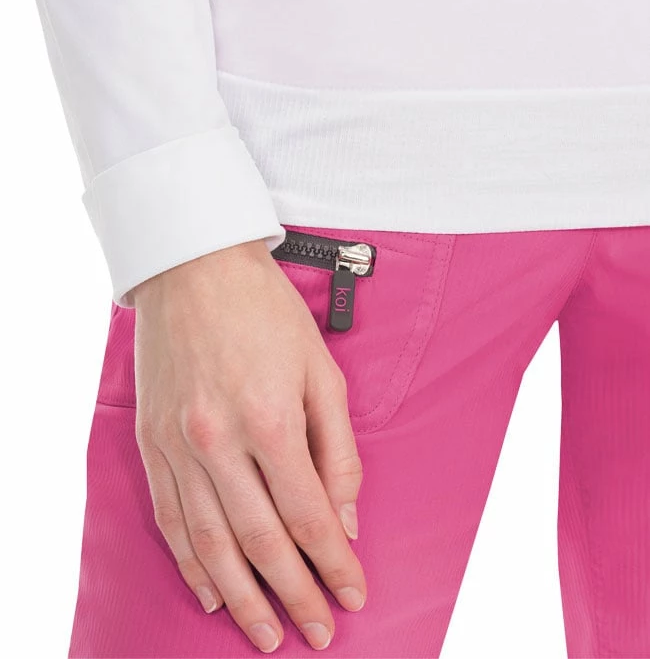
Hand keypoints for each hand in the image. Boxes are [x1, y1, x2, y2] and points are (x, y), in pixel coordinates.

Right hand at [132, 239, 365, 652]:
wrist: (194, 266)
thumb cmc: (265, 310)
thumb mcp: (321, 369)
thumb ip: (337, 446)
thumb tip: (346, 516)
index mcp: (270, 419)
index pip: (309, 516)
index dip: (334, 565)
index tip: (353, 595)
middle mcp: (219, 440)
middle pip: (262, 541)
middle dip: (294, 595)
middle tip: (317, 632)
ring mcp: (178, 444)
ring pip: (211, 543)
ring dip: (243, 597)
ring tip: (265, 634)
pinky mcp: (151, 441)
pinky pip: (170, 516)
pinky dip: (190, 562)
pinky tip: (211, 592)